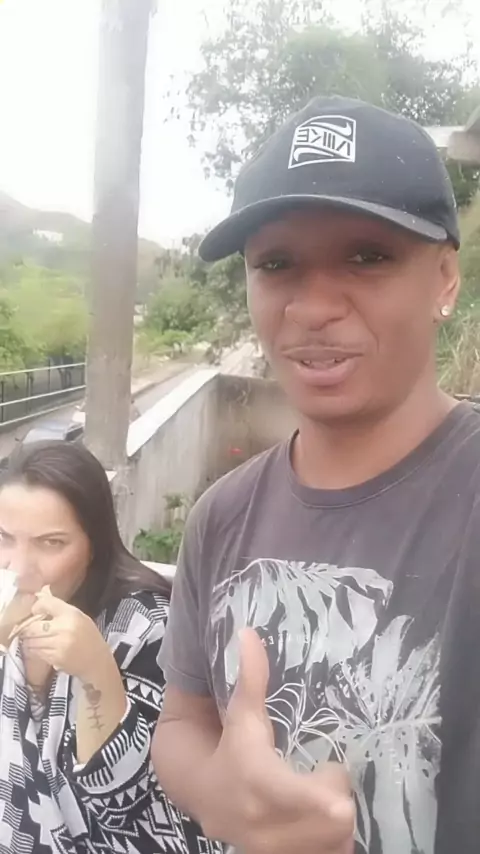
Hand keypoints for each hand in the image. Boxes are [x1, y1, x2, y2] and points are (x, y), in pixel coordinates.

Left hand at [19, 589, 112, 681]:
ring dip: (30, 639)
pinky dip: (35, 649)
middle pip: (33, 626)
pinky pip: (36, 652)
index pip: (46, 604)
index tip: (37, 611)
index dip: (37, 607)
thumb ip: (58, 607)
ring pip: (31, 641)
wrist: (97, 661)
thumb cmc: (88, 636)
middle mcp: (64, 628)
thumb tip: (39, 596)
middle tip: (32, 627)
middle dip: (29, 627)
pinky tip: (41, 647)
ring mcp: (58, 645)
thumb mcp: (77, 616)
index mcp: (71, 614)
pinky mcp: (54, 659)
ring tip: (36, 638)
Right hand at [199, 628, 354, 853]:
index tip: (334, 772)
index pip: (307, 800)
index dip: (331, 792)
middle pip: (334, 823)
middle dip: (337, 798)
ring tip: (319, 801)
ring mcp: (273, 853)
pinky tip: (316, 823)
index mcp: (259, 784)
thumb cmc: (231, 746)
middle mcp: (266, 828)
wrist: (203, 793)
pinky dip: (330, 844)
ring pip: (334, 845)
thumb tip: (249, 632)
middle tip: (323, 778)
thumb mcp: (243, 714)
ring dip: (336, 824)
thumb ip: (250, 676)